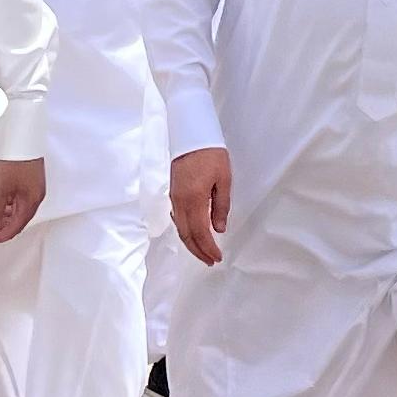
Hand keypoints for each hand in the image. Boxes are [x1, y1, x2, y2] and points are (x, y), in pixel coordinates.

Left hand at [0, 158, 46, 243]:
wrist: (20, 136)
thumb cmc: (13, 160)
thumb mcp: (0, 188)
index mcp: (32, 200)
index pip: (18, 225)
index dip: (3, 234)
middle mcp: (36, 196)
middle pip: (21, 219)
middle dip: (5, 225)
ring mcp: (34, 187)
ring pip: (20, 209)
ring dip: (6, 215)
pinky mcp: (29, 180)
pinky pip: (20, 199)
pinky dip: (9, 204)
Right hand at [169, 147, 231, 266]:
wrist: (191, 135)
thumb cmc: (211, 154)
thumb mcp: (224, 180)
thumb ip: (221, 206)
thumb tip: (218, 229)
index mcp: (194, 199)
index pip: (199, 232)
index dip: (207, 248)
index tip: (217, 257)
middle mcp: (180, 202)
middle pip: (186, 235)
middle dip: (198, 251)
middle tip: (210, 261)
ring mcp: (174, 198)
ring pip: (179, 228)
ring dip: (190, 243)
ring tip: (203, 253)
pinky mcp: (172, 193)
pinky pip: (176, 219)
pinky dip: (184, 231)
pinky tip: (192, 235)